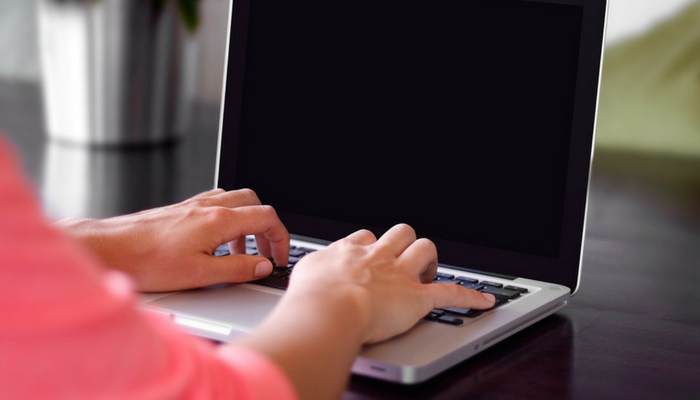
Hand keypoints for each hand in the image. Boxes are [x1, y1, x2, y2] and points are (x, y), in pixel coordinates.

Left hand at [56, 189, 289, 291]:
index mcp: (218, 220)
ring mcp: (194, 205)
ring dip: (247, 224)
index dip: (281, 239)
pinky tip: (217, 241)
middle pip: (255, 203)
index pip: (266, 218)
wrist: (110, 249)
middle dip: (267, 228)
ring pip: (235, 201)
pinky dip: (228, 219)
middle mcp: (208, 206)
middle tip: (266, 252)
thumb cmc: (147, 262)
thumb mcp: (200, 274)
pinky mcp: (181, 210)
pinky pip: (216, 204)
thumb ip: (238, 268)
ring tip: (241, 252)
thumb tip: (262, 266)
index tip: (279, 258)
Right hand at [233, 224, 494, 398]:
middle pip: (399, 233)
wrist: (326, 309)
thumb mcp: (298, 279)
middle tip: (401, 259)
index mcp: (348, 252)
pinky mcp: (417, 298)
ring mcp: (399, 274)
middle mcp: (376, 256)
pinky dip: (470, 297)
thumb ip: (305, 277)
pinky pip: (451, 293)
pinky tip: (485, 302)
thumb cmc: (307, 298)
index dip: (371, 247)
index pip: (365, 237)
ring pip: (425, 250)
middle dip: (403, 244)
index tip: (369, 255)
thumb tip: (297, 282)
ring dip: (428, 260)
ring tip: (426, 272)